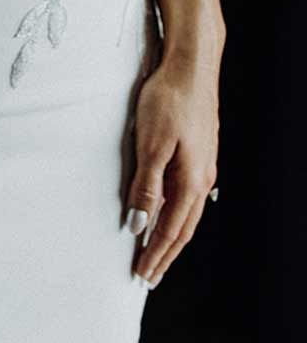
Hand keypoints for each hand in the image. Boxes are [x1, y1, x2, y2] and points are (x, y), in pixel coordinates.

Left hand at [125, 59, 219, 284]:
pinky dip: (176, 213)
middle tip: (147, 276)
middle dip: (164, 254)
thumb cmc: (168, 100)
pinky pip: (188, 195)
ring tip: (157, 252)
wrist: (191, 67)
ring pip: (187, 213)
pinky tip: (171, 212)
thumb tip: (139, 225)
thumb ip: (146, 187)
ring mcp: (203, 165)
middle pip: (182, 229)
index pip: (169, 231)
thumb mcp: (150, 144)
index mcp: (190, 182)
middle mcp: (201, 179)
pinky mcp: (199, 152)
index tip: (140, 276)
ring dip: (171, 235)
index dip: (154, 255)